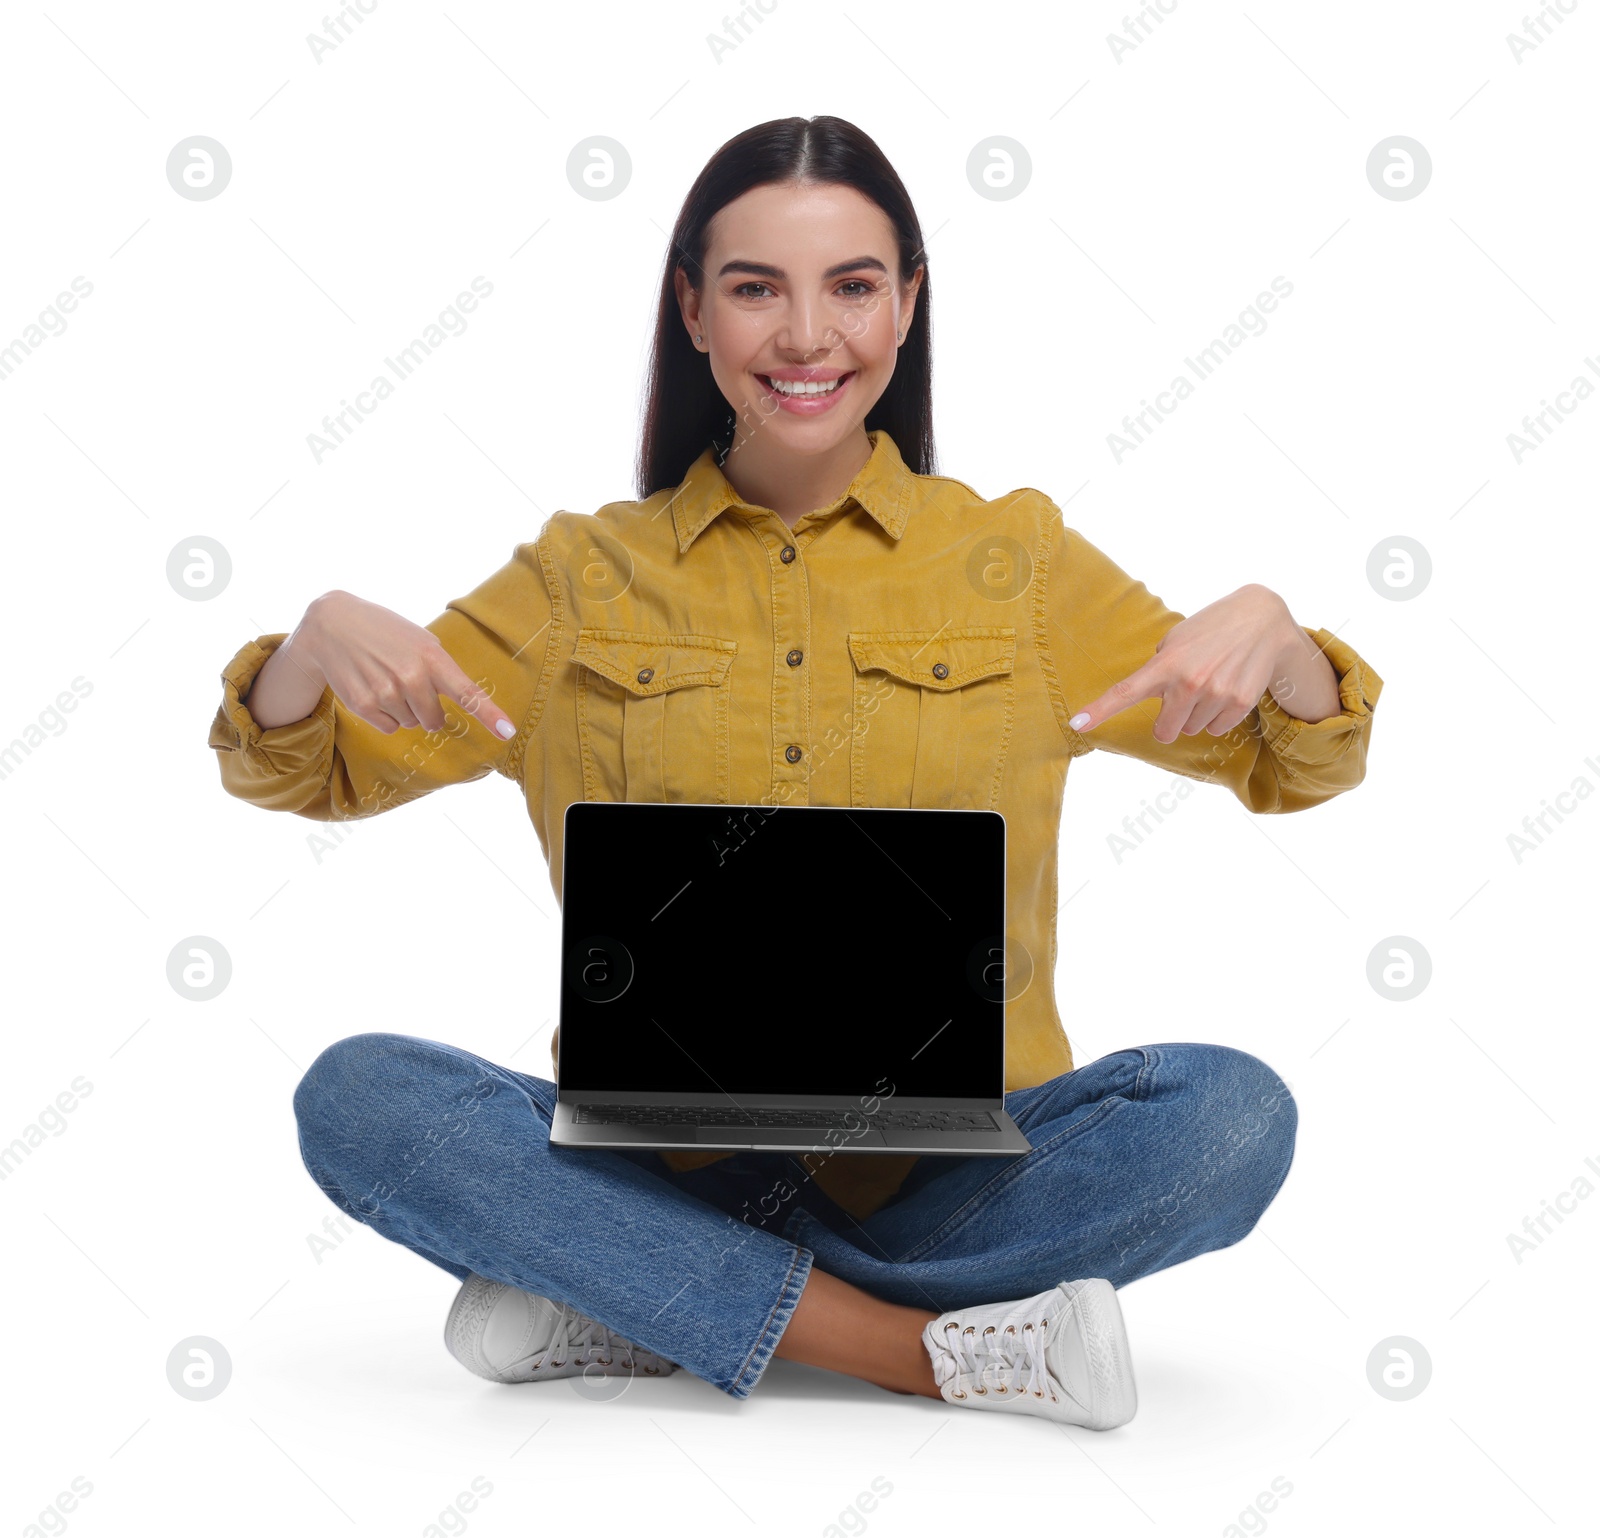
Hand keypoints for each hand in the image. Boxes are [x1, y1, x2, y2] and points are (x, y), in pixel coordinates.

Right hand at [297, 590, 518, 739]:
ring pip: (411, 723)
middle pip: (434, 720)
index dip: (489, 715)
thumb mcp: (420, 640)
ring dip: (403, 709)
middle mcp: (411, 677)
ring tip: (385, 679)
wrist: (333, 624)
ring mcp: (386, 692)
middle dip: (427, 709)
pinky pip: (389, 727)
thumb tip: (455, 704)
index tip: (508, 732)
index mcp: (432, 658)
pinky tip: (372, 689)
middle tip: (408, 684)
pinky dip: (384, 715)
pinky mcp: (363, 704)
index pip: (467, 693)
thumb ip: (440, 670)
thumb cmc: (386, 633)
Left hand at [1067, 585, 1293, 743]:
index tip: (1077, 724)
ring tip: (1211, 682)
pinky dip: (1218, 715)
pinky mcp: (1240, 704)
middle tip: (1181, 698)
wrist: (1261, 619)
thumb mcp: (1176, 640)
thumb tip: (1154, 697)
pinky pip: (1216, 729)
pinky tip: (1226, 689)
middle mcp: (1189, 682)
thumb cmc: (1210, 629)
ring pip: (1193, 729)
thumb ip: (1159, 669)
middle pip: (1165, 731)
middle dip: (1168, 722)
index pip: (1125, 692)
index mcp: (1166, 664)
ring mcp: (1216, 695)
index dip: (1099, 710)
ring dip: (1196, 714)